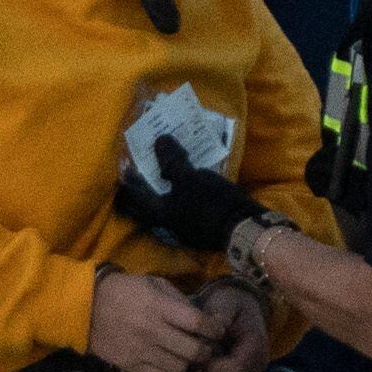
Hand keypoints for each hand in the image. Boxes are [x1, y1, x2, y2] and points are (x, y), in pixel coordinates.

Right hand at [87, 268, 214, 371]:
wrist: (86, 308)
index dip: (214, 329)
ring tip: (186, 356)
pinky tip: (169, 365)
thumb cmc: (125, 291)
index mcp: (159, 307)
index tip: (217, 331)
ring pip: (180, 368)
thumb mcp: (153, 283)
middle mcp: (152, 331)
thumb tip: (202, 319)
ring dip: (188, 364)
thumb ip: (179, 300)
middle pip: (194, 351)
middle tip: (206, 348)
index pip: (198, 323)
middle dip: (206, 351)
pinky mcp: (131, 366)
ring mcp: (141, 351)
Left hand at [115, 135, 268, 255]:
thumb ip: (171, 161)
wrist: (245, 228)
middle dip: (139, 193)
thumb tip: (159, 140)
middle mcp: (167, 225)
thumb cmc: (212, 202)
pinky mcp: (200, 230)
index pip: (134, 196)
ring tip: (161, 179)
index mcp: (159, 213)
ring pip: (163, 211)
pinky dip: (178, 200)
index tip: (126, 165)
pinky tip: (186, 191)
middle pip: (145, 209)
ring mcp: (184, 230)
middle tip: (137, 176)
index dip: (128, 180)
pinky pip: (181, 212)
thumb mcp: (190, 177)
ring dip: (159, 196)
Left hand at [184, 278, 273, 371]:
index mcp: (255, 344)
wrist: (239, 309)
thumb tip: (212, 331)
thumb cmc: (229, 305)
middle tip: (193, 369)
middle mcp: (258, 365)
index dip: (214, 367)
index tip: (198, 358)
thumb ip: (219, 316)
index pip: (236, 367)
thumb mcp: (224, 303)